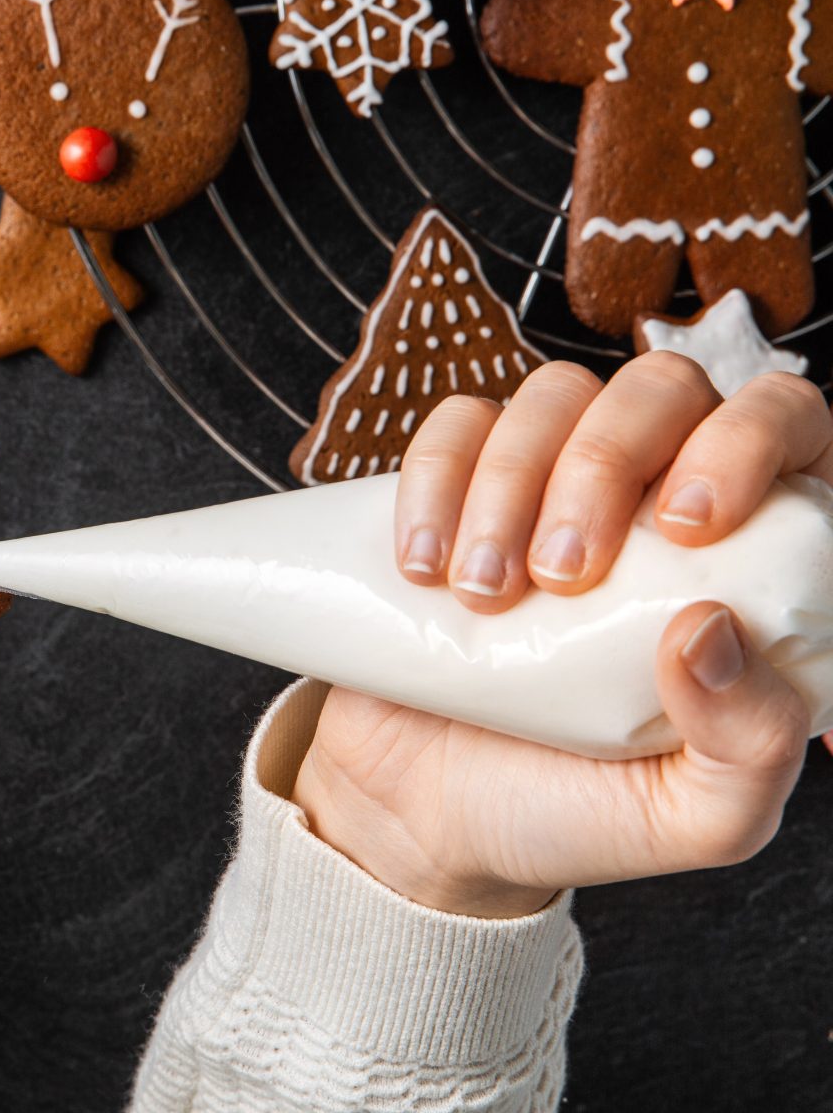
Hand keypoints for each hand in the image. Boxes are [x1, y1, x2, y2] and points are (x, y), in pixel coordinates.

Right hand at [293, 355, 831, 916]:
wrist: (427, 823)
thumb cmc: (576, 811)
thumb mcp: (695, 817)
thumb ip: (752, 746)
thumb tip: (712, 626)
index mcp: (749, 558)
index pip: (788, 424)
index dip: (748, 441)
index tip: (687, 526)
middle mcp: (657, 496)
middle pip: (661, 388)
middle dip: (607, 466)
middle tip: (564, 575)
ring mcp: (550, 482)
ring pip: (552, 396)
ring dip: (511, 482)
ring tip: (483, 595)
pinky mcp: (456, 486)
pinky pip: (451, 425)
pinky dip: (434, 480)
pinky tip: (423, 568)